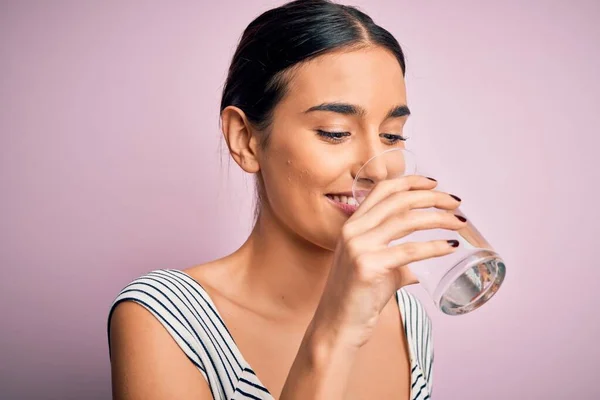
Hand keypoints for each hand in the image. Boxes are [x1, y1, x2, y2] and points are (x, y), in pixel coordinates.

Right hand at [310, 175, 465, 347]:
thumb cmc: (357, 298)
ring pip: (406, 220)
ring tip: (460, 223)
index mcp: (352, 225)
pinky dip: (434, 246)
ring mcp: (359, 247)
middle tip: (456, 203)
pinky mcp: (368, 266)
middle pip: (398, 200)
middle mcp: (353, 231)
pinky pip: (409, 250)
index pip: (382, 189)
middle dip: (432, 197)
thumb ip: (397, 258)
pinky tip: (450, 246)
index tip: (434, 183)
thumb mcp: (374, 266)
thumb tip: (423, 261)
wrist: (336, 326)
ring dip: (438, 218)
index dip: (410, 182)